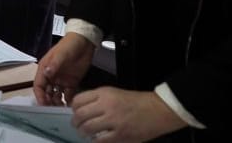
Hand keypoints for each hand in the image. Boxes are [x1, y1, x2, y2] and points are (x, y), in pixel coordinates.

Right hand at [34, 32, 94, 105]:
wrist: (85, 42)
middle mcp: (51, 76)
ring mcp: (61, 80)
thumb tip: (46, 73)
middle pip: (46, 93)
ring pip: (56, 95)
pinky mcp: (71, 82)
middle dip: (48, 102)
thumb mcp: (61, 54)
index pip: (39, 85)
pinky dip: (68, 101)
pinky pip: (68, 95)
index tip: (44, 105)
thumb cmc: (69, 45)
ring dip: (57, 103)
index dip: (40, 96)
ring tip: (62, 109)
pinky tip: (71, 106)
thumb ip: (54, 64)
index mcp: (45, 69)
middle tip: (53, 110)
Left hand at [71, 88, 186, 141]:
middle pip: (80, 115)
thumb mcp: (113, 93)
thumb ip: (97, 99)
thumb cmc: (136, 101)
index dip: (73, 108)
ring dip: (83, 132)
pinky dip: (95, 141)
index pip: (78, 100)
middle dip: (75, 122)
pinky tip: (96, 139)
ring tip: (84, 133)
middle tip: (77, 125)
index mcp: (104, 93)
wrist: (158, 110)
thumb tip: (80, 108)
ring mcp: (114, 121)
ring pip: (87, 128)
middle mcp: (107, 106)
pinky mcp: (121, 135)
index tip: (75, 112)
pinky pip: (100, 141)